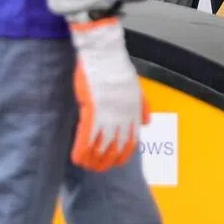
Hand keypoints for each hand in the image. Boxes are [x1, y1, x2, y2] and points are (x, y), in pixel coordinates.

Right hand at [68, 17, 147, 171]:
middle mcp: (123, 117)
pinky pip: (86, 137)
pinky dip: (82, 150)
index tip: (115, 163)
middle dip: (106, 161)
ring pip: (100, 146)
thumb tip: (146, 123)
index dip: (123, 156)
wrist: (105, 54)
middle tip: (97, 169)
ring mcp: (108, 115)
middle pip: (116, 148)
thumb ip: (142, 107)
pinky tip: (77, 159)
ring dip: (92, 159)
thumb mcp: (136, 88)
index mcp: (133, 112)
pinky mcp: (92, 110)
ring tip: (86, 166)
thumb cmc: (116, 69)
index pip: (131, 142)